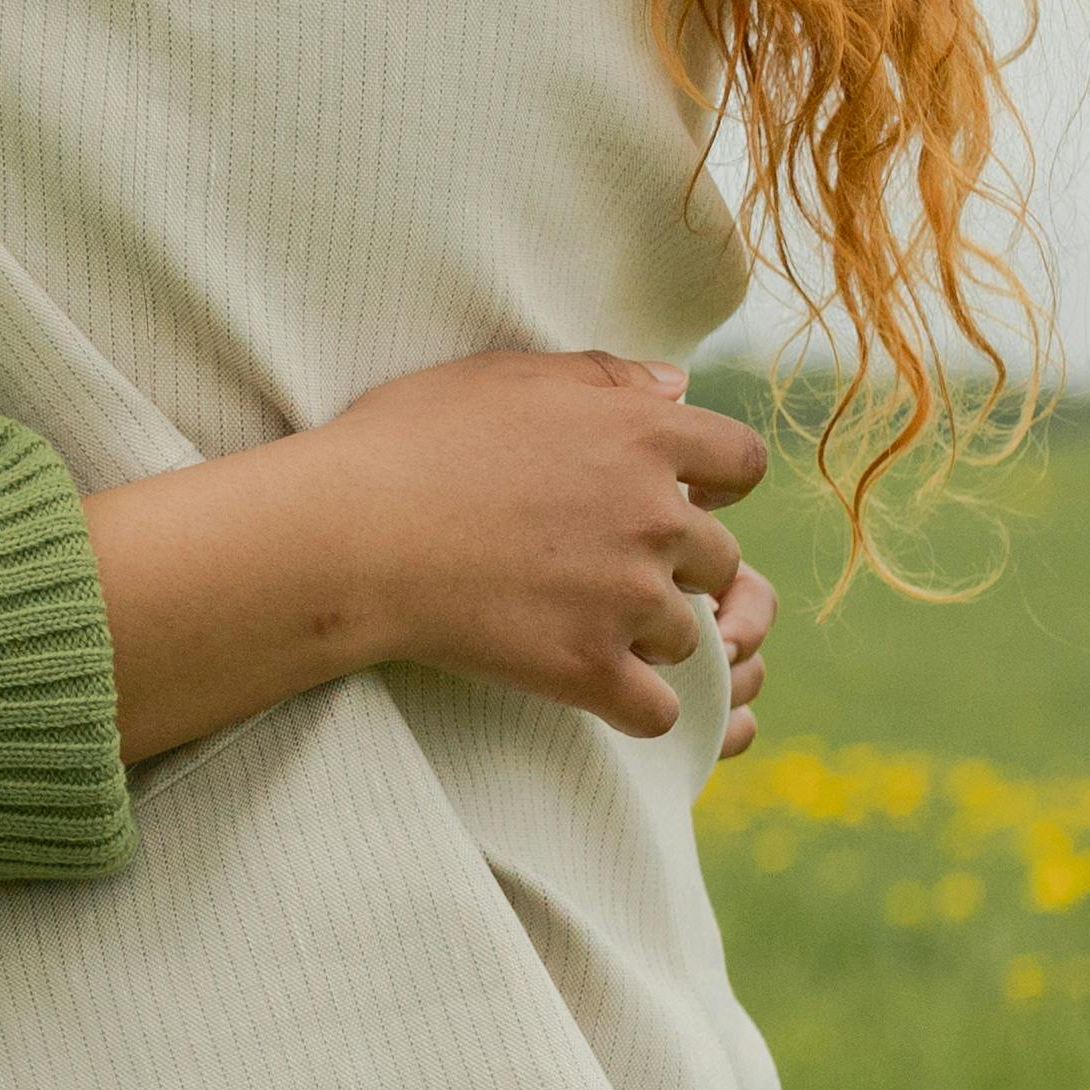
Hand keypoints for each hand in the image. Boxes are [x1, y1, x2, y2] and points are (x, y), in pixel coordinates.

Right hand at [295, 349, 767, 742]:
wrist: (346, 533)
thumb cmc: (407, 442)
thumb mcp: (503, 378)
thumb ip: (601, 377)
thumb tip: (676, 385)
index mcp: (642, 437)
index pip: (743, 463)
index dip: (718, 485)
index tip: (683, 497)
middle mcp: (656, 517)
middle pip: (722, 561)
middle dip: (678, 568)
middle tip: (607, 570)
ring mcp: (628, 598)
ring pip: (687, 638)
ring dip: (647, 637)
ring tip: (582, 627)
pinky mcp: (589, 669)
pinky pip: (657, 712)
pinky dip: (633, 708)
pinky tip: (596, 691)